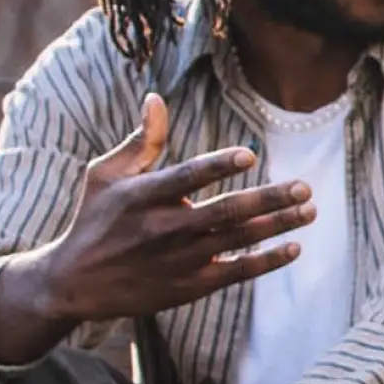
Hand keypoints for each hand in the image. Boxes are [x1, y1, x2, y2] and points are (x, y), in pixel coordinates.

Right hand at [45, 94, 315, 324]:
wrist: (75, 283)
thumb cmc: (94, 219)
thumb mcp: (105, 174)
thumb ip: (141, 140)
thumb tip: (156, 98)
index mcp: (143, 195)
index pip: (188, 177)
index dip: (218, 166)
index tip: (249, 155)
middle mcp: (164, 228)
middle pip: (225, 212)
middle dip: (268, 199)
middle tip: (304, 187)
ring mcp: (179, 260)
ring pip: (237, 240)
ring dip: (277, 226)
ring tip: (309, 210)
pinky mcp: (188, 286)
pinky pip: (235, 273)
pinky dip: (265, 261)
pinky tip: (293, 248)